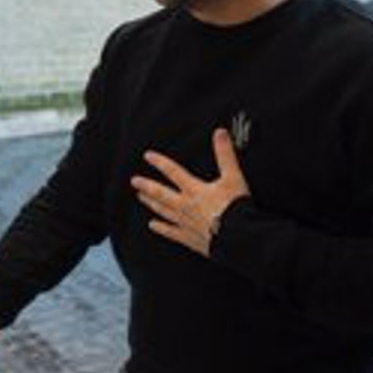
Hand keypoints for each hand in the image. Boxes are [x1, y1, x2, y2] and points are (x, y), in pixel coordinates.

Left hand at [129, 128, 249, 256]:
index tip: (148, 157)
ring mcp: (185, 222)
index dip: (160, 162)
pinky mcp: (189, 238)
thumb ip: (225, 154)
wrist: (237, 236)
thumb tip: (220, 133)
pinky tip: (152, 225)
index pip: (173, 172)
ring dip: (151, 203)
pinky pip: (170, 232)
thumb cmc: (236, 208)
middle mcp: (185, 205)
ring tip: (141, 198)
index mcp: (195, 190)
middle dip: (146, 186)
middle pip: (161, 193)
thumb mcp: (233, 177)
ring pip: (163, 210)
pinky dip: (161, 228)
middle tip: (135, 181)